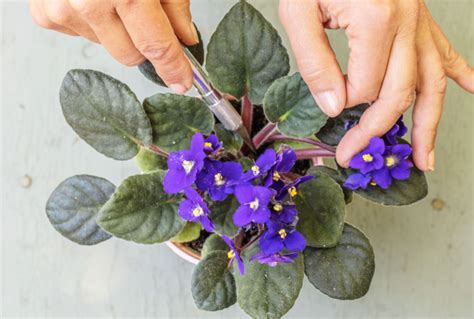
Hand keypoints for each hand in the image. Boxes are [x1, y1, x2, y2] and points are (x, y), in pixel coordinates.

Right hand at [29, 0, 196, 92]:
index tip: (183, 82)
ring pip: (106, 46)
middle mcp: (88, 4)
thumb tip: (185, 39)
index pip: (156, 46)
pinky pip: (81, 35)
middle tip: (142, 12)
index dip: (173, 68)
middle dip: (143, 42)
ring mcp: (63, 11)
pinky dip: (92, 22)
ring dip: (115, 29)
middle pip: (130, 56)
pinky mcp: (45, 14)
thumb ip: (175, 5)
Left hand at [279, 0, 472, 170]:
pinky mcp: (420, 16)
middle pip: (400, 92)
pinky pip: (445, 49)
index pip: (363, 87)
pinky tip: (473, 87)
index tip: (325, 105)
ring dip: (430, 123)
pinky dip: (460, 71)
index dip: (341, 103)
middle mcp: (406, 22)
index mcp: (376, 20)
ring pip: (432, 81)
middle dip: (376, 130)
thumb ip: (314, 61)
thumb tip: (334, 106)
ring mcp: (419, 19)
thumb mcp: (298, 9)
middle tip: (355, 155)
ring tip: (426, 157)